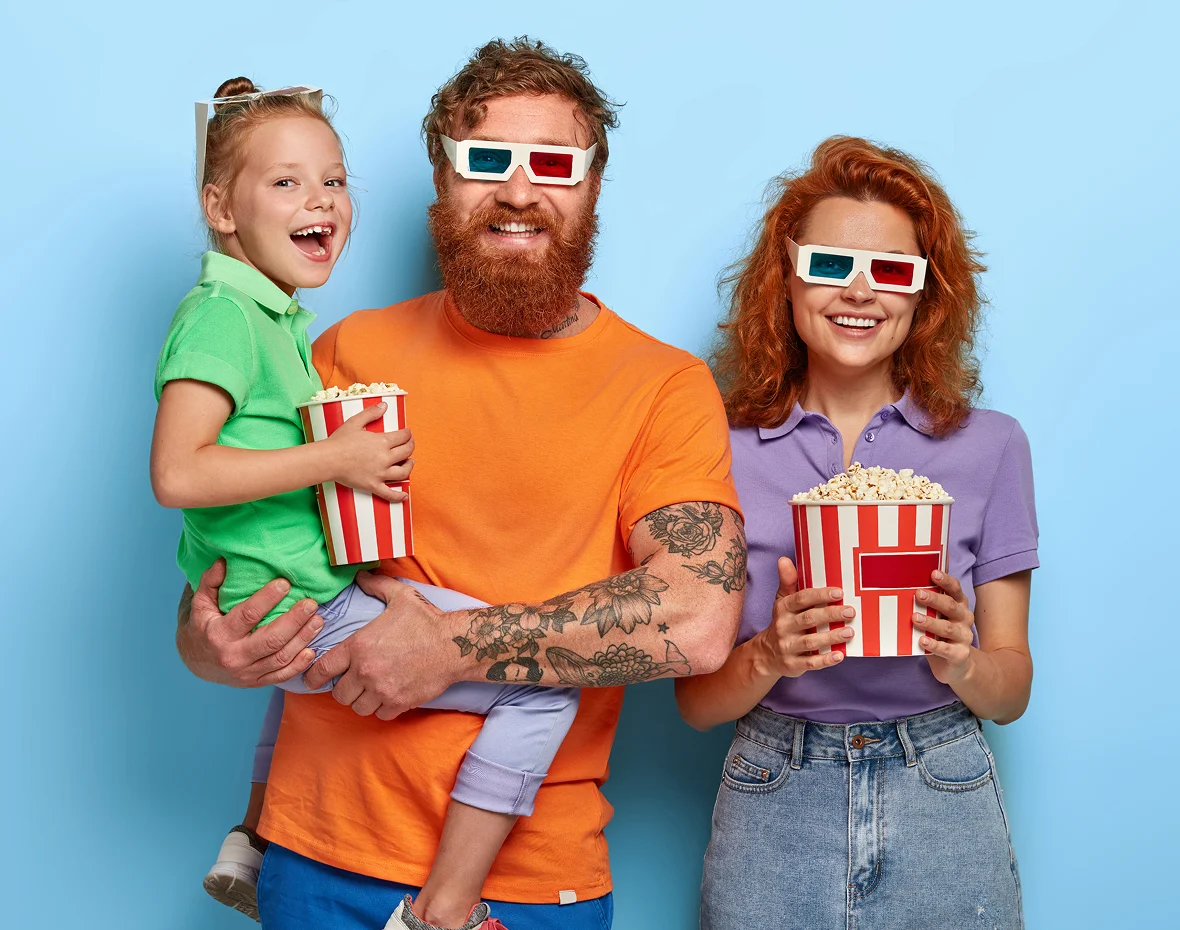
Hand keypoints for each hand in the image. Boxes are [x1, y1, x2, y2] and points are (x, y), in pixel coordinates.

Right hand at [176, 558, 323, 686]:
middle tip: (311, 604)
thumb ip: (210, 582)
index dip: (267, 599)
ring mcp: (246, 673)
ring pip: (280, 657)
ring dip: (303, 639)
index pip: (247, 615)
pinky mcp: (256, 682)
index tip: (285, 584)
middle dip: (294, 621)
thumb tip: (223, 561)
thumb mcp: (200, 604)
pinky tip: (312, 650)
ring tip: (318, 620)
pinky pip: (281, 676)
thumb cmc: (203, 627)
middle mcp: (233, 657)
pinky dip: (299, 665)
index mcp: (219, 635)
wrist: (196, 662)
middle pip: (271, 639)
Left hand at [302, 572, 457, 718]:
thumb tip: (361, 575)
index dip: (313, 677)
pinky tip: (388, 697)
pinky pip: (380, 715)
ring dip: (362, 700)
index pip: (323, 669)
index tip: (312, 680)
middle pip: (339, 693)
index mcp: (359, 646)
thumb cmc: (426, 621)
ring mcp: (382, 689)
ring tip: (370, 691)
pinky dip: (382, 708)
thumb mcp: (400, 597)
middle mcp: (365, 671)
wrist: (453, 645)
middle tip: (352, 682)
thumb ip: (376, 586)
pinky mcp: (398, 702)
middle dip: (343, 689)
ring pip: (358, 707)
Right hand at [324, 403, 414, 502]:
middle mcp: (384, 458)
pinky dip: (398, 496)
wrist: (328, 459)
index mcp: (382, 442)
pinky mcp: (373, 485)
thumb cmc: (339, 441)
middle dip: (411, 446)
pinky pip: (389, 493)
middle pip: (406, 452)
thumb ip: (371, 413)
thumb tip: (384, 405)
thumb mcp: (355, 422)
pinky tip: (404, 496)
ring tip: (411, 462)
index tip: (407, 433)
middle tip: (410, 444)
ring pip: (403, 472)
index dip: (408, 434)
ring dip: (410, 466)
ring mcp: (380, 473)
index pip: (403, 437)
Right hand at [756, 557, 855, 677]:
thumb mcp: (782, 601)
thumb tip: (784, 559)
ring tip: (849, 632)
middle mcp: (783, 627)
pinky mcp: (792, 664)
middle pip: (808, 619)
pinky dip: (825, 660)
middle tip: (850, 611)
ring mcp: (787, 647)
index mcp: (783, 609)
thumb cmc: (783, 623)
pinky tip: (839, 655)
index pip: (801, 599)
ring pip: (810, 642)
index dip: (820, 595)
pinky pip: (810, 663)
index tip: (839, 592)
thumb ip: (788, 582)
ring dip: (830, 637)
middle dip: (830, 615)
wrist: (766, 655)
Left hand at [912, 570, 976, 684]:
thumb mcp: (935, 618)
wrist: (956, 665)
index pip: (955, 590)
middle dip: (935, 599)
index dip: (946, 581)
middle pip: (951, 606)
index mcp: (959, 606)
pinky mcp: (960, 655)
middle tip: (918, 594)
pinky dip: (933, 645)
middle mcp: (964, 619)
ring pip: (947, 628)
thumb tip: (898, 590)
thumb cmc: (939, 635)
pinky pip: (946, 649)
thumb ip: (925, 606)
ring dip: (931, 622)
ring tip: (915, 618)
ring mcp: (964, 637)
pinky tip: (922, 641)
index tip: (933, 573)